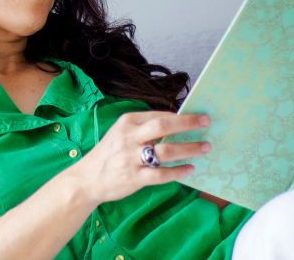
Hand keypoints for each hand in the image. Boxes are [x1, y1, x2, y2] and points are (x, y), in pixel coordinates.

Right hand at [71, 111, 210, 205]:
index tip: (198, 116)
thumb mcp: (121, 133)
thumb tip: (176, 123)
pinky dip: (178, 172)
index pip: (159, 115)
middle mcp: (129, 137)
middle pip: (163, 126)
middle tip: (206, 122)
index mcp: (127, 122)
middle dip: (188, 123)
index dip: (181, 116)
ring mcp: (131, 158)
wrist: (87, 179)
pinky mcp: (133, 177)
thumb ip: (143, 128)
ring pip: (166, 151)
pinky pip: (161, 174)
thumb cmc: (109, 154)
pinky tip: (190, 170)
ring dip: (189, 149)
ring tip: (205, 148)